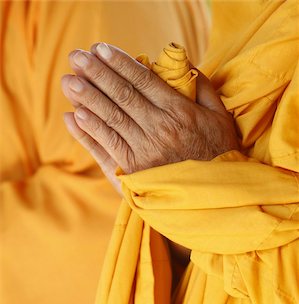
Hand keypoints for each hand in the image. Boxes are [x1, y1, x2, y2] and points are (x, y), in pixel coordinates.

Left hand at [61, 43, 238, 191]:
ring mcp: (145, 151)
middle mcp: (159, 129)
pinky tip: (74, 116)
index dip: (120, 63)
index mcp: (179, 112)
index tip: (100, 49)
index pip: (143, 81)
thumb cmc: (219, 155)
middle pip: (122, 96)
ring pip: (111, 119)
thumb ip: (204, 89)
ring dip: (87, 98)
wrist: (215, 197)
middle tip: (76, 57)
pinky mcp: (134, 172)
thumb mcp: (221, 118)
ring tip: (68, 82)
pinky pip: (108, 147)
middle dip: (96, 74)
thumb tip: (186, 65)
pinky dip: (90, 132)